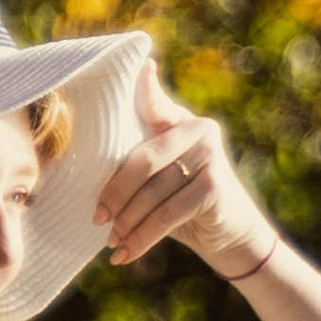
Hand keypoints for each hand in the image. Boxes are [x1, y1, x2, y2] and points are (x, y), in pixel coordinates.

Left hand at [90, 57, 278, 276]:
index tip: (141, 66)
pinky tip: (125, 254)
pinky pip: (166, 214)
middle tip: (96, 219)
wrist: (231, 238)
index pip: (154, 101)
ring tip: (111, 242)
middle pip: (142, 159)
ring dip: (127, 222)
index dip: (146, 85)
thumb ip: (137, 165)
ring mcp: (210, 155)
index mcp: (180, 121)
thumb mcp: (161, 181)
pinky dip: (142, 238)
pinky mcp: (214, 185)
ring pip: (152, 192)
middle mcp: (200, 130)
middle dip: (115, 194)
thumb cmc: (183, 206)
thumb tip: (90, 180)